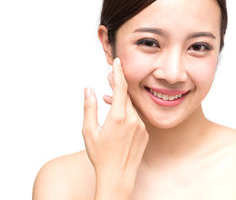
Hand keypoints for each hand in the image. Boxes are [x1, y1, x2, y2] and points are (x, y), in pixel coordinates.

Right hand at [82, 57, 148, 197]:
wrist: (118, 176)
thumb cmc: (101, 156)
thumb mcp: (89, 131)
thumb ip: (89, 108)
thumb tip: (88, 89)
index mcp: (118, 117)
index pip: (121, 88)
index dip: (118, 73)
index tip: (117, 61)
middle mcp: (133, 119)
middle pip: (126, 96)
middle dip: (118, 85)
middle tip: (109, 76)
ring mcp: (141, 126)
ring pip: (131, 107)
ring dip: (120, 101)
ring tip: (108, 99)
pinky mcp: (145, 132)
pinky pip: (136, 117)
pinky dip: (127, 112)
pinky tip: (117, 115)